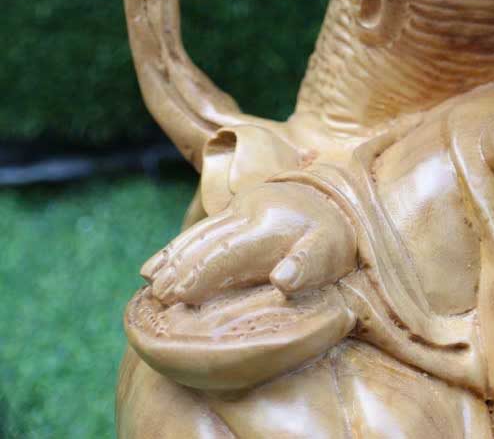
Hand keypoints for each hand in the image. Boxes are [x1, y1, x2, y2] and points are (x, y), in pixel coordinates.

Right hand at [141, 182, 356, 305]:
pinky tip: (156, 264)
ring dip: (173, 255)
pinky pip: (203, 227)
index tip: (175, 295)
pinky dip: (178, 245)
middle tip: (156, 295)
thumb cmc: (335, 240)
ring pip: (201, 232)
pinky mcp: (238, 208)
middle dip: (179, 268)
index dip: (199, 274)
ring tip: (149, 280)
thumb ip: (307, 266)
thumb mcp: (331, 252)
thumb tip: (283, 282)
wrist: (339, 202)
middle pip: (208, 242)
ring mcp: (242, 206)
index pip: (228, 252)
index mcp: (271, 225)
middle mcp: (251, 210)